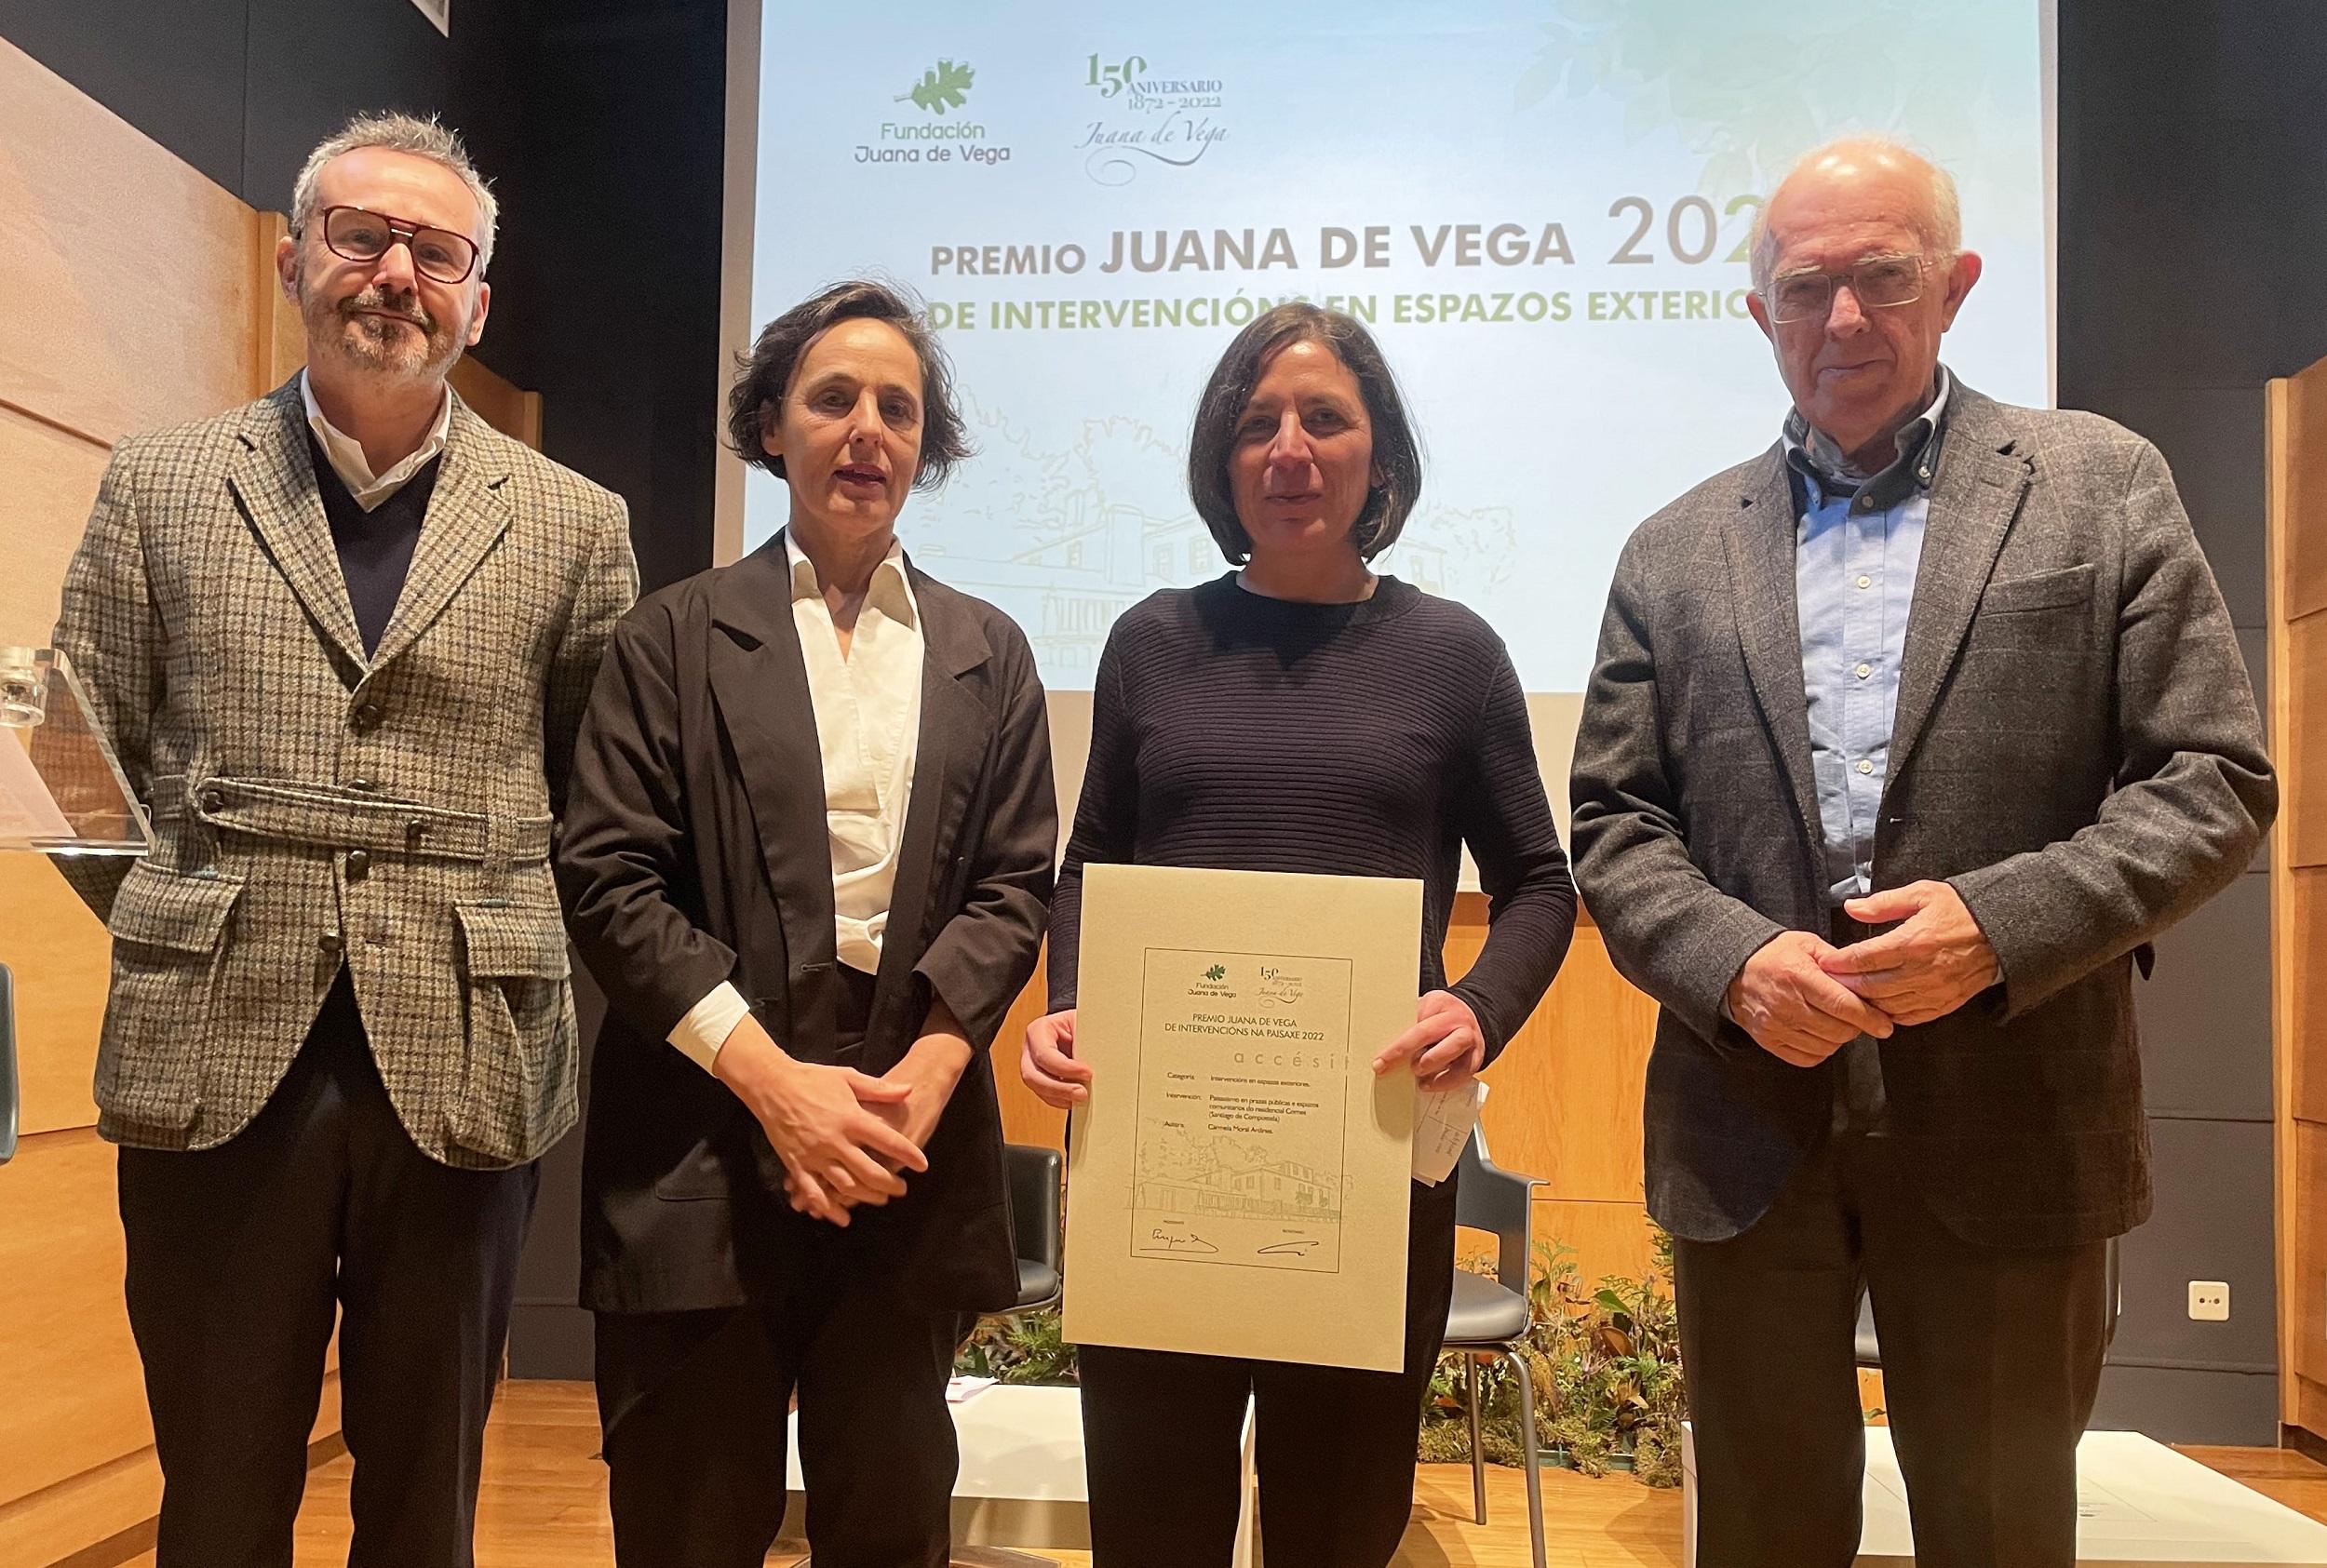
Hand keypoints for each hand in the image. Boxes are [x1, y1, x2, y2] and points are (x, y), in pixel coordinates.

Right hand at [713, 1015, 924, 1225]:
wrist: (772, 1085)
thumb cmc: (812, 1078)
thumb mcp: (848, 1077)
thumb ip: (879, 1088)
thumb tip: (909, 1090)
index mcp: (849, 1117)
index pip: (886, 1140)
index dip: (907, 1154)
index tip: (922, 1164)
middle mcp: (834, 1140)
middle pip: (868, 1171)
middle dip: (889, 1183)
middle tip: (902, 1188)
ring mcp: (814, 1154)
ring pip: (845, 1185)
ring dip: (865, 1197)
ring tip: (881, 1199)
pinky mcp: (796, 1163)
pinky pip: (813, 1191)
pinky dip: (828, 1207)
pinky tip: (842, 1217)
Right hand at [1021, 1008, 1090, 1108]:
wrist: (1082, 1026)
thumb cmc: (1082, 1021)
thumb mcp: (1083, 1022)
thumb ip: (1085, 1039)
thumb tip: (1098, 1058)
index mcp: (1039, 1030)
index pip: (1044, 1053)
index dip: (1065, 1067)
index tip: (1087, 1073)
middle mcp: (1031, 1049)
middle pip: (1033, 1076)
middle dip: (1058, 1088)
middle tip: (1082, 1093)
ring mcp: (1033, 1066)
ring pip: (1039, 1089)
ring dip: (1061, 1096)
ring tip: (1082, 1098)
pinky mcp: (1041, 1080)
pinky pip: (1047, 1096)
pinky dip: (1062, 1100)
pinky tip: (1076, 1099)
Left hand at [1374, 990, 1486, 1092]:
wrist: (1477, 1017)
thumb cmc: (1443, 1016)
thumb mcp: (1427, 1008)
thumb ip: (1410, 1021)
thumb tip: (1381, 1040)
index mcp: (1439, 1003)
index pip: (1413, 1018)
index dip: (1396, 1039)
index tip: (1379, 1057)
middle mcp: (1455, 1018)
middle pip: (1427, 1032)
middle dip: (1403, 1050)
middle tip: (1385, 1066)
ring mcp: (1468, 1037)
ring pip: (1449, 1050)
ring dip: (1428, 1064)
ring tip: (1415, 1072)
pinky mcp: (1475, 1057)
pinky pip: (1461, 1072)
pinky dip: (1443, 1082)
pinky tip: (1428, 1085)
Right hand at [1726, 930, 1894, 1067]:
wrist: (1735, 970)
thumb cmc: (1774, 955)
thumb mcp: (1806, 944)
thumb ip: (1837, 960)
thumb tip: (1866, 978)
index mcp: (1799, 976)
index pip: (1843, 1005)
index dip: (1869, 1018)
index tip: (1884, 1025)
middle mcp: (1786, 1003)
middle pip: (1838, 1030)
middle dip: (1856, 1026)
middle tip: (1856, 1016)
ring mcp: (1775, 1025)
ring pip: (1826, 1046)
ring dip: (1838, 1038)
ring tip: (1835, 1023)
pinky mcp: (1768, 1040)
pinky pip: (1807, 1057)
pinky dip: (1820, 1050)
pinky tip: (1820, 1035)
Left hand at [1819, 880, 2000, 1026]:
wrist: (2001, 931)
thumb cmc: (1960, 910)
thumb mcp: (1922, 894)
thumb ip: (1883, 903)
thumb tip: (1851, 908)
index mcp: (1914, 942)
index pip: (1864, 959)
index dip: (1839, 963)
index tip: (1824, 963)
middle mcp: (1922, 971)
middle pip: (1871, 986)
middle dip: (1845, 985)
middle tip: (1828, 982)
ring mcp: (1935, 991)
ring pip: (1887, 1006)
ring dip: (1864, 1002)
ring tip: (1848, 995)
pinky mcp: (1946, 1004)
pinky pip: (1910, 1017)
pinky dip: (1890, 1014)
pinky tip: (1878, 1005)